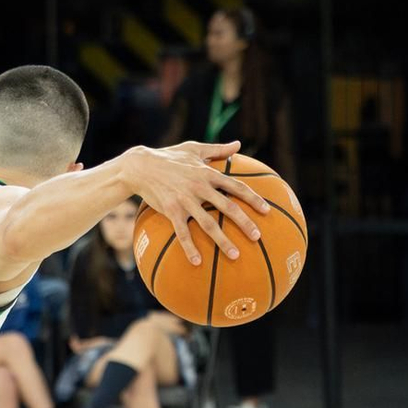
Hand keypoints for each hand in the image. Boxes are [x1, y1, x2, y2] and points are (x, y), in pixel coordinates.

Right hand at [126, 141, 268, 266]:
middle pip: (228, 207)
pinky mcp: (171, 211)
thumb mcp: (195, 149)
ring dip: (223, 241)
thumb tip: (238, 145)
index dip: (253, 198)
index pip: (236, 186)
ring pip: (208, 224)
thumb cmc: (169, 156)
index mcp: (208, 173)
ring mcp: (186, 200)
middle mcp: (200, 187)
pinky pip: (182, 233)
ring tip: (235, 255)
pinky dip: (190, 247)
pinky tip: (197, 262)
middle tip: (257, 237)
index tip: (266, 210)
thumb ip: (218, 149)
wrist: (141, 166)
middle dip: (244, 223)